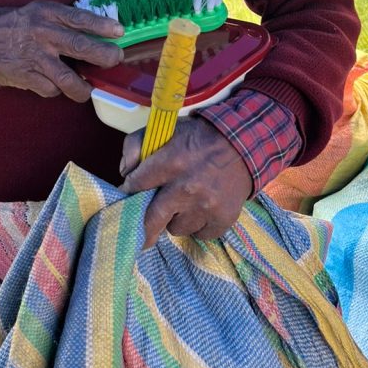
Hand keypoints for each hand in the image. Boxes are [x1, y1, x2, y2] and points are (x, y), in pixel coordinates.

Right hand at [0, 1, 123, 100]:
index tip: (120, 31)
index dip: (101, 25)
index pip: (79, 18)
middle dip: (104, 55)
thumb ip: (65, 21)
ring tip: (88, 89)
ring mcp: (35, 57)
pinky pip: (50, 89)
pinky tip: (57, 85)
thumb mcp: (40, 12)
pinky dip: (57, 90)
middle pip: (79, 46)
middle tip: (116, 59)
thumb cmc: (19, 25)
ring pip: (67, 78)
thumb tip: (99, 33)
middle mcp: (43, 34)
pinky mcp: (26, 76)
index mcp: (48, 14)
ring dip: (83, 87)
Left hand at [119, 117, 252, 247]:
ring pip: (176, 228)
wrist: (242, 143)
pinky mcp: (223, 218)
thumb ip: (136, 145)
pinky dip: (198, 226)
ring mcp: (206, 205)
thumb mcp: (166, 130)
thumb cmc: (199, 138)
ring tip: (184, 204)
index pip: (137, 185)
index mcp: (170, 162)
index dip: (130, 192)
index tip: (128, 196)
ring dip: (176, 220)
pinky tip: (201, 210)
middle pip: (153, 220)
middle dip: (143, 230)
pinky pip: (200, 234)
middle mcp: (187, 187)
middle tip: (140, 237)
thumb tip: (125, 173)